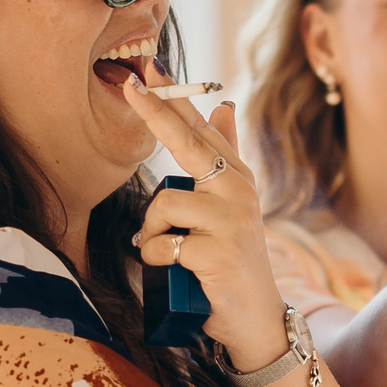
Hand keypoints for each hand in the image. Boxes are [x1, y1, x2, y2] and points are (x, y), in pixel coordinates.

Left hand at [124, 70, 291, 370]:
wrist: (256, 317)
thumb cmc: (233, 260)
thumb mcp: (230, 205)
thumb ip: (224, 156)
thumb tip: (224, 105)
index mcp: (235, 177)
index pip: (200, 130)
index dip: (174, 99)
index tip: (149, 69)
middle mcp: (237, 191)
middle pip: (188, 144)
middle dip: (156, 113)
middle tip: (130, 85)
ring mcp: (232, 220)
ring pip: (166, 204)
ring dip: (154, 232)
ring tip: (170, 252)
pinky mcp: (220, 252)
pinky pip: (166, 244)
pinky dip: (159, 259)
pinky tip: (178, 270)